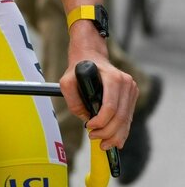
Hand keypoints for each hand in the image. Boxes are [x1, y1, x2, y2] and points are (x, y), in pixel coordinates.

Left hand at [60, 28, 137, 150]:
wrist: (91, 54)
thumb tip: (85, 118)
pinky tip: (115, 140)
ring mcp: (131, 89)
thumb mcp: (67, 80)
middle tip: (94, 139)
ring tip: (104, 144)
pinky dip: (121, 130)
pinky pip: (127, 117)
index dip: (101, 122)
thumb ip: (72, 100)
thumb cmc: (78, 67)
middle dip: (108, 132)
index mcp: (113, 78)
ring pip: (126, 119)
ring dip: (116, 135)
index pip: (110, 107)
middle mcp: (126, 83)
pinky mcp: (132, 95)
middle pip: (120, 116)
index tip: (89, 127)